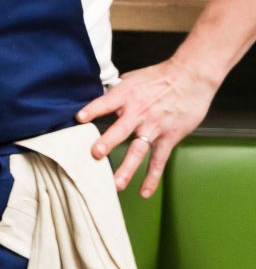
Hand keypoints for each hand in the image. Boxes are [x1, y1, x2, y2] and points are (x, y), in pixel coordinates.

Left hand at [79, 54, 215, 196]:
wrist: (191, 77)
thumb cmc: (160, 76)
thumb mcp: (132, 78)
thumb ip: (116, 91)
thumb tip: (98, 98)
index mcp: (126, 96)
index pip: (105, 103)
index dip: (92, 110)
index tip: (79, 118)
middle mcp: (138, 113)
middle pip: (120, 130)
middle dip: (107, 143)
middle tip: (94, 155)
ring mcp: (154, 127)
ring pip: (139, 151)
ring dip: (127, 168)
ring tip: (115, 184)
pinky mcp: (169, 137)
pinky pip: (159, 161)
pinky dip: (152, 177)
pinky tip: (144, 191)